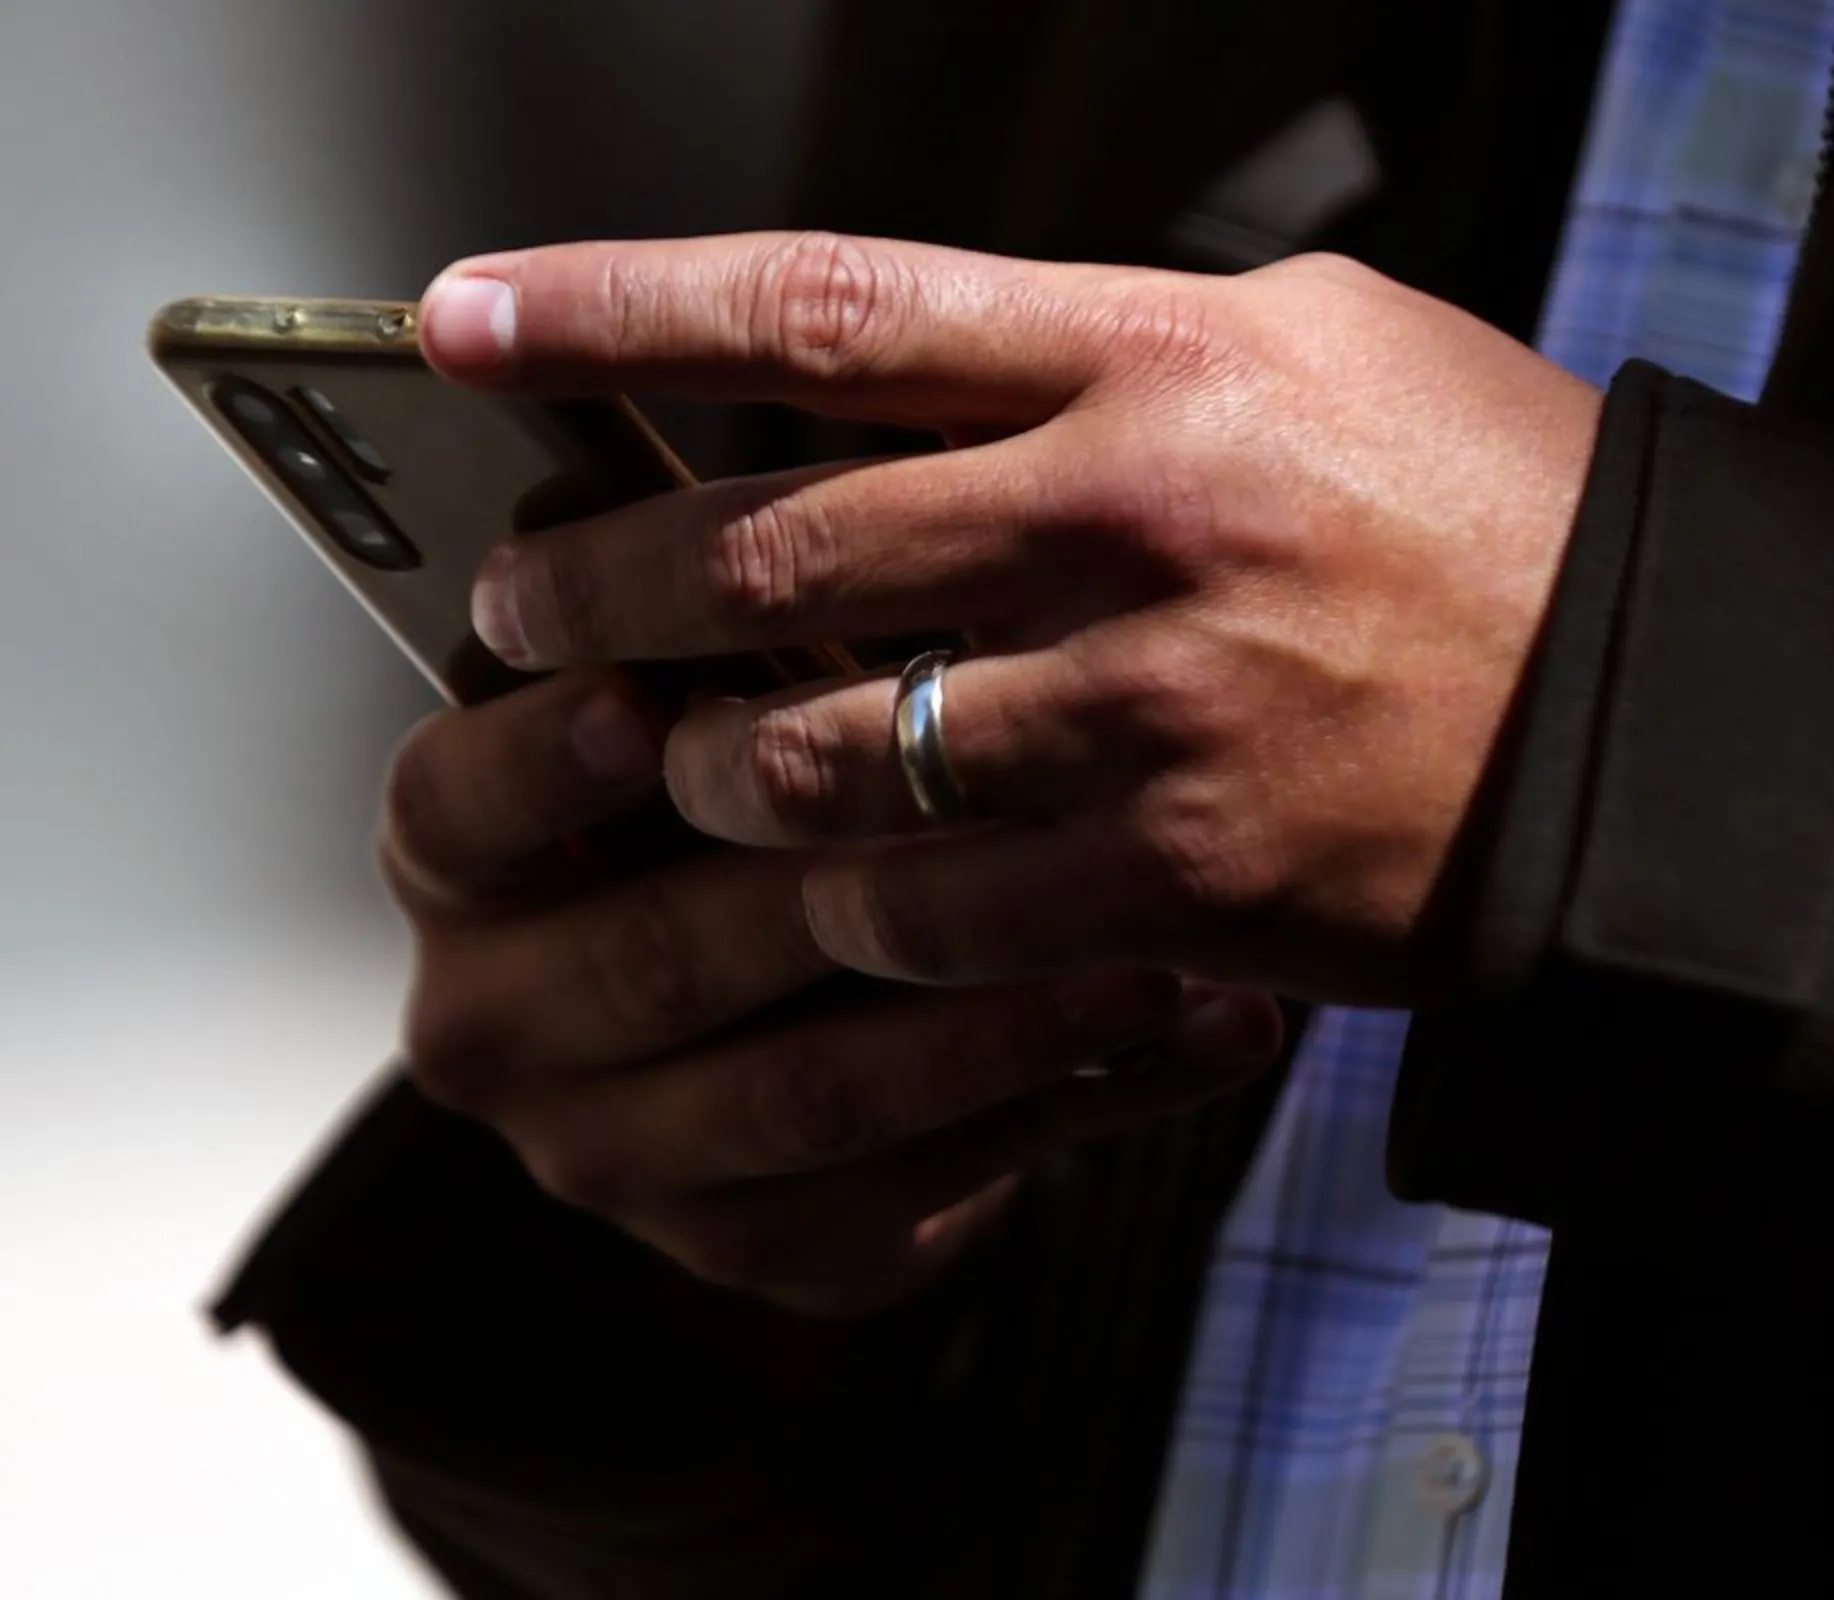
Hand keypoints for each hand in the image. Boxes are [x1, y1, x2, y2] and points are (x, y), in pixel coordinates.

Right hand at [380, 668, 1282, 1316]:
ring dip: (999, 1015)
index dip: (548, 760)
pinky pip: (927, 1185)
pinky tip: (1212, 1026)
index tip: (649, 698)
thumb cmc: (759, 774)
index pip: (459, 804)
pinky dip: (1084, 1105)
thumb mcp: (715, 678)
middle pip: (658, 956)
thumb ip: (718, 602)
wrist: (799, 1000)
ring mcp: (622, 1152)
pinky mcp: (753, 1242)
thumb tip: (804, 464)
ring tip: (1157, 951)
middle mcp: (500, 1019)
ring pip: (814, 1092)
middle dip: (834, 885)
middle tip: (1001, 809)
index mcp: (460, 852)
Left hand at [420, 232, 1601, 1003]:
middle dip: (608, 590)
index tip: (468, 316)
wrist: (1661, 713)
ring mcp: (1159, 714)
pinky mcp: (1184, 880)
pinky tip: (855, 892)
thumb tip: (876, 387)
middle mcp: (1140, 522)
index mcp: (1161, 359)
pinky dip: (855, 912)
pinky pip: (930, 916)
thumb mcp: (1306, 350)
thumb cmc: (1481, 508)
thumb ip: (1091, 354)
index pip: (828, 308)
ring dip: (714, 777)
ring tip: (693, 772)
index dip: (618, 304)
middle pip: (773, 551)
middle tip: (534, 611)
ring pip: (819, 762)